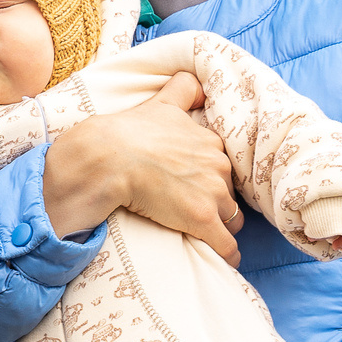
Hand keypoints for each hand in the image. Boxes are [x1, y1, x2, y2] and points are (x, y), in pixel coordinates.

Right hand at [43, 72, 241, 260]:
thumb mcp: (162, 103)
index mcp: (211, 142)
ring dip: (221, 227)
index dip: (211, 179)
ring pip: (232, 218)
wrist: (109, 157)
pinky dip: (227, 254)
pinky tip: (224, 260)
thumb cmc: (130, 131)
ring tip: (206, 236)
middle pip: (230, 194)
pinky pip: (227, 245)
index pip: (223, 167)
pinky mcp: (203, 219)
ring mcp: (212, 194)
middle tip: (195, 211)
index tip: (199, 188)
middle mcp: (218, 166)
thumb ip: (183, 90)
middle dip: (217, 203)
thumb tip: (196, 81)